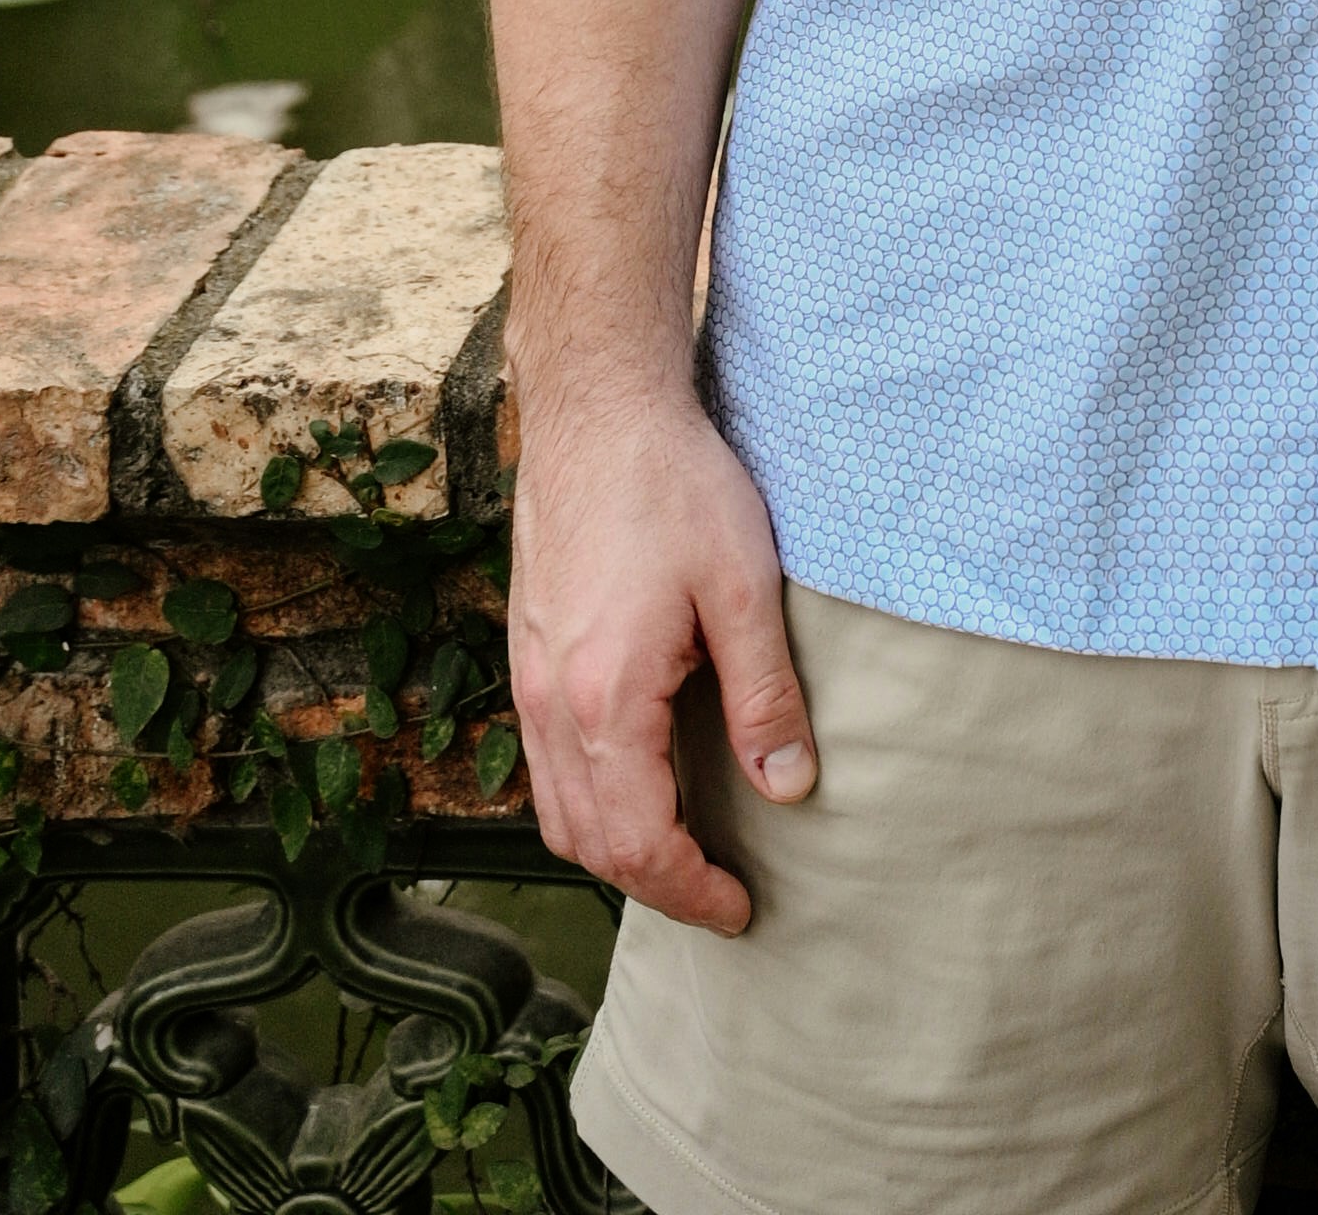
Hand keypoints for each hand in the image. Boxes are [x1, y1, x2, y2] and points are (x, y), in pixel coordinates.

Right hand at [509, 386, 816, 935]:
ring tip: (682, 853)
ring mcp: (530, 681)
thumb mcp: (742, 586)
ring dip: (615, 850)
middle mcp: (552, 705)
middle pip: (589, 843)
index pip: (639, 845)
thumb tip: (789, 790)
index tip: (742, 908)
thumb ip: (765, 695)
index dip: (691, 891)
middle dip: (654, 885)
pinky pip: (545, 764)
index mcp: (606, 701)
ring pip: (557, 811)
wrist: (597, 409)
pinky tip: (636, 784)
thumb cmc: (675, 485)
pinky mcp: (529, 654)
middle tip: (720, 893)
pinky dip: (588, 801)